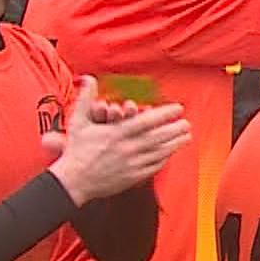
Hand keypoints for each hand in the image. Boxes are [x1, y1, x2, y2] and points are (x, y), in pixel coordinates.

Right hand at [44, 76, 190, 205]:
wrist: (72, 181)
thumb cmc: (76, 150)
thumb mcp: (78, 121)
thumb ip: (86, 98)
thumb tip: (88, 79)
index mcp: (117, 133)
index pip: (147, 121)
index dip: (165, 114)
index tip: (178, 108)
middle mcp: (127, 148)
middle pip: (158, 137)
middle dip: (175, 129)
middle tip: (187, 123)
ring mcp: (131, 164)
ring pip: (159, 152)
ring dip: (175, 143)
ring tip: (186, 136)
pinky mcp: (132, 177)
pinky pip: (153, 166)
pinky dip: (164, 158)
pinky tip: (171, 153)